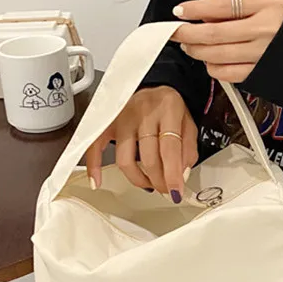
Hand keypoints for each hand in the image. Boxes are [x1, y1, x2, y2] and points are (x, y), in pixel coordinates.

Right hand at [85, 87, 197, 201]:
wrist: (152, 89)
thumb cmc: (168, 108)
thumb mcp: (188, 123)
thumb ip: (188, 149)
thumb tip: (181, 176)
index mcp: (168, 109)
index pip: (169, 148)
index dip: (172, 174)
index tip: (176, 192)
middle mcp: (143, 112)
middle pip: (148, 157)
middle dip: (158, 180)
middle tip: (166, 190)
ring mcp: (122, 117)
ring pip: (125, 158)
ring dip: (138, 179)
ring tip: (150, 184)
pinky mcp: (107, 123)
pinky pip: (95, 146)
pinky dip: (94, 165)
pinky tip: (97, 181)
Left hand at [171, 0, 282, 82]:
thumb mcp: (274, 3)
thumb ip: (242, 7)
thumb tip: (205, 14)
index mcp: (269, 4)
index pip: (223, 5)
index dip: (196, 9)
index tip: (180, 10)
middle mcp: (265, 30)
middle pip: (214, 33)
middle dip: (188, 33)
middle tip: (176, 32)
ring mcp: (261, 55)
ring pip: (215, 55)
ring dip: (197, 51)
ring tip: (190, 45)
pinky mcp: (258, 75)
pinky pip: (225, 73)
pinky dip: (212, 67)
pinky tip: (211, 60)